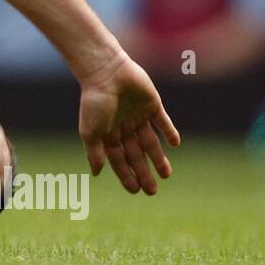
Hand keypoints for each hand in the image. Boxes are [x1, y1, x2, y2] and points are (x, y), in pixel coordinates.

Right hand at [77, 52, 179, 193]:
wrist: (106, 73)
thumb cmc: (94, 102)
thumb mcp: (90, 132)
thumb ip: (94, 153)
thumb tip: (96, 174)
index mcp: (108, 134)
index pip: (119, 159)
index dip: (127, 175)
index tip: (136, 190)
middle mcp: (124, 127)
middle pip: (136, 154)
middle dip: (144, 172)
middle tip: (153, 190)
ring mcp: (138, 116)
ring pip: (150, 141)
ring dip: (158, 157)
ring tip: (166, 174)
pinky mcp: (152, 104)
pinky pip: (162, 121)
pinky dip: (169, 132)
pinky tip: (174, 144)